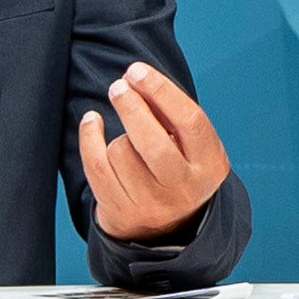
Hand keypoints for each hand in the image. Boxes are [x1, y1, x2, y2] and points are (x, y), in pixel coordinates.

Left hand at [75, 63, 230, 243]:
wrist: (165, 227)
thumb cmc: (177, 170)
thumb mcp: (190, 146)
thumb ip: (171, 115)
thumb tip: (136, 81)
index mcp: (209, 166)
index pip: (190, 122)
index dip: (162, 92)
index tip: (137, 71)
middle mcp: (183, 187)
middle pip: (152, 142)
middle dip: (131, 107)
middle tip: (118, 87)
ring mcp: (151, 202)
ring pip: (121, 151)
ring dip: (118, 134)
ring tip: (126, 136)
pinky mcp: (120, 209)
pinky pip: (96, 166)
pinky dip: (89, 138)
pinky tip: (92, 122)